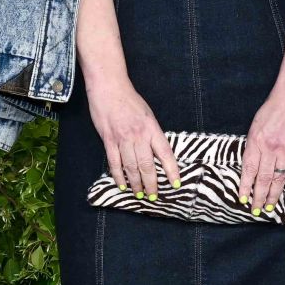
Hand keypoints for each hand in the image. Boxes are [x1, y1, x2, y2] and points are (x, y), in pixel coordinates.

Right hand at [86, 76, 181, 198]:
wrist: (109, 88)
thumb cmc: (130, 100)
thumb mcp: (148, 115)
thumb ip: (152, 133)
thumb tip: (157, 153)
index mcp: (152, 128)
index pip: (165, 154)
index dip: (171, 171)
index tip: (176, 184)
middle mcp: (139, 136)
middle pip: (147, 165)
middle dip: (151, 184)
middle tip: (154, 197)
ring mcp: (123, 139)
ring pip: (131, 167)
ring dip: (136, 184)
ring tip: (139, 195)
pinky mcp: (109, 140)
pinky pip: (114, 162)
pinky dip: (118, 176)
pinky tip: (122, 185)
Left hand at [239, 79, 284, 214]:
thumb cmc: (273, 107)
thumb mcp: (256, 124)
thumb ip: (254, 145)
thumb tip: (252, 166)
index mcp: (256, 139)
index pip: (249, 169)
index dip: (246, 186)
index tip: (242, 199)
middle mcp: (271, 147)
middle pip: (264, 177)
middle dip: (259, 196)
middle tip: (256, 210)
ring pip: (279, 178)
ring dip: (274, 195)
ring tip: (270, 207)